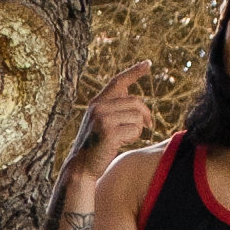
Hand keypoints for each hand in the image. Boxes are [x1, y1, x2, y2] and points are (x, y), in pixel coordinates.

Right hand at [60, 65, 155, 190]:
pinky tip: (121, 143)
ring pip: (138, 117)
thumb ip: (115, 109)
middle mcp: (99, 107)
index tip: (147, 63)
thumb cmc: (95, 146)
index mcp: (97, 102)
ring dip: (137, 129)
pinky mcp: (109, 132)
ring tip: (125, 137)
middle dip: (146, 115)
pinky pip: (135, 130)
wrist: (81, 166)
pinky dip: (133, 138)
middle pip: (137, 102)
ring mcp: (103, 119)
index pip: (118, 81)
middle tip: (148, 125)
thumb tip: (138, 103)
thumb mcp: (102, 123)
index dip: (134, 71)